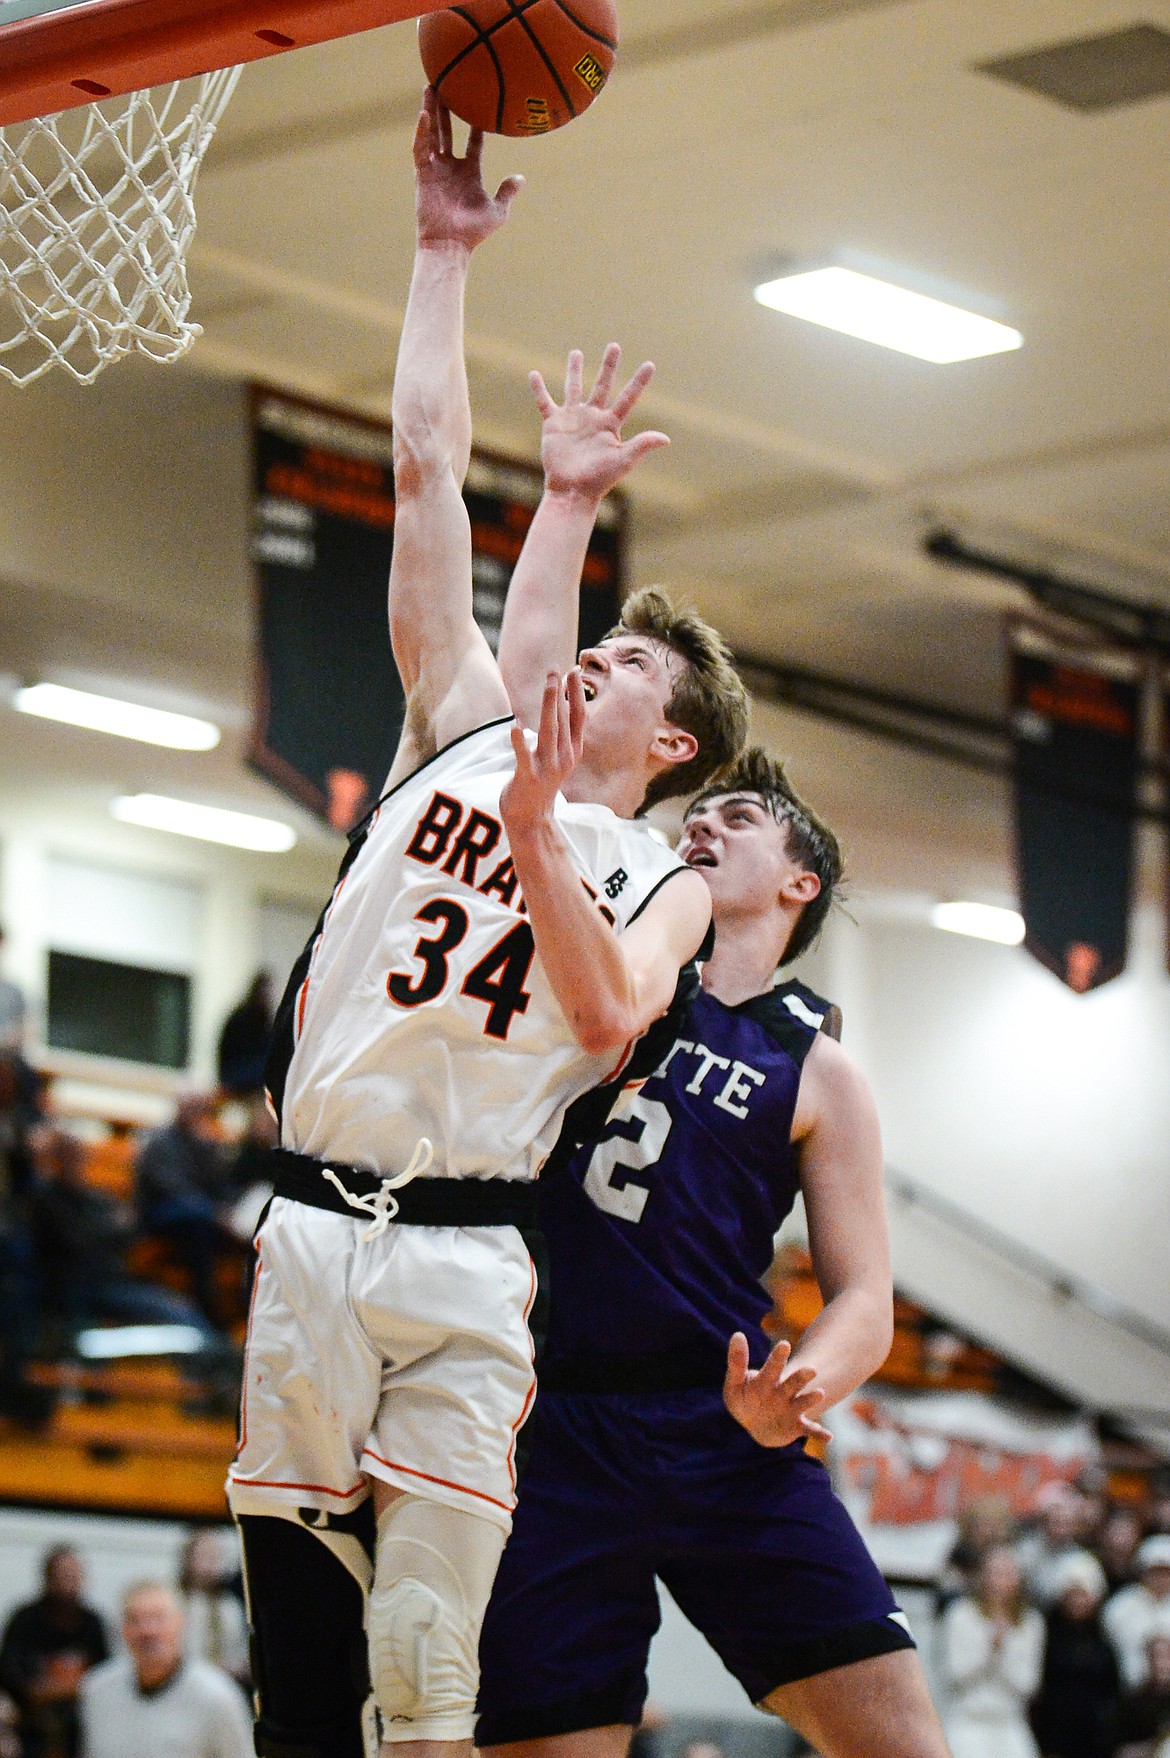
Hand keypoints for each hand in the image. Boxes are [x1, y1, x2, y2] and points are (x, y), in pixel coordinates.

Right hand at [413, 87, 523, 250]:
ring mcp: (436, 169)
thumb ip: (507, 192)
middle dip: (449, 110)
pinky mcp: (422, 173)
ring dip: (431, 111)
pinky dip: (421, 131)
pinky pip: (421, 148)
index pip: (474, 143)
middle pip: (449, 131)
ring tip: (431, 85)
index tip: (482, 105)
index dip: (478, 126)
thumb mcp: (497, 211)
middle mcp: (451, 167)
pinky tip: (424, 114)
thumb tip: (521, 178)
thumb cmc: (474, 232)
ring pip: (432, 133)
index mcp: (469, 172)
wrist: (451, 244)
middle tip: (450, 85)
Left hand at [501, 669, 585, 840]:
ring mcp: (547, 768)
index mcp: (573, 751)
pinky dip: (520, 741)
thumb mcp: (559, 758)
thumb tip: (561, 705)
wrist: (532, 817)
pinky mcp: (528, 777)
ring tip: (549, 685)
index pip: (579, 717)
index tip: (573, 670)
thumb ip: (563, 734)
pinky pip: (523, 757)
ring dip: (549, 706)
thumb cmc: (542, 782)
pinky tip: (515, 725)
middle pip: (565, 720)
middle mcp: (564, 757)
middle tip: (556, 669)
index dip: (577, 694)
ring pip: (550, 731)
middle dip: (561, 693)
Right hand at [531, 344, 669, 503]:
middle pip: (603, 385)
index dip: (639, 382)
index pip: (628, 398)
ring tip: (576, 353)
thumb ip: (641, 445)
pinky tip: (533, 375)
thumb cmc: (599, 480)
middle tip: (614, 346)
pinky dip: (538, 389)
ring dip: (574, 370)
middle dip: (608, 366)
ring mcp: (573, 419)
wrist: (571, 491)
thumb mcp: (623, 461)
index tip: (650, 364)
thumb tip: (666, 439)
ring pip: (574, 388)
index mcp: (610, 424)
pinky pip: (544, 402)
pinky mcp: (554, 424)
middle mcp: (593, 417)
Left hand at [723, 1333, 831, 1447]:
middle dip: (800, 1377)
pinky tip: (828, 1436)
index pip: (773, 1366)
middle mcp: (783, 1392)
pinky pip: (809, 1430)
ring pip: (803, 1403)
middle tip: (811, 1370)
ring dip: (811, 1399)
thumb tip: (737, 1334)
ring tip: (820, 1393)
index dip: (778, 1356)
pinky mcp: (796, 1427)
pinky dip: (819, 1433)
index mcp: (768, 1379)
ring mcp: (791, 1409)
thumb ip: (736, 1361)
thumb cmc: (745, 1399)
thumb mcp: (736, 1383)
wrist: (758, 1424)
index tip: (784, 1344)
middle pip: (793, 1383)